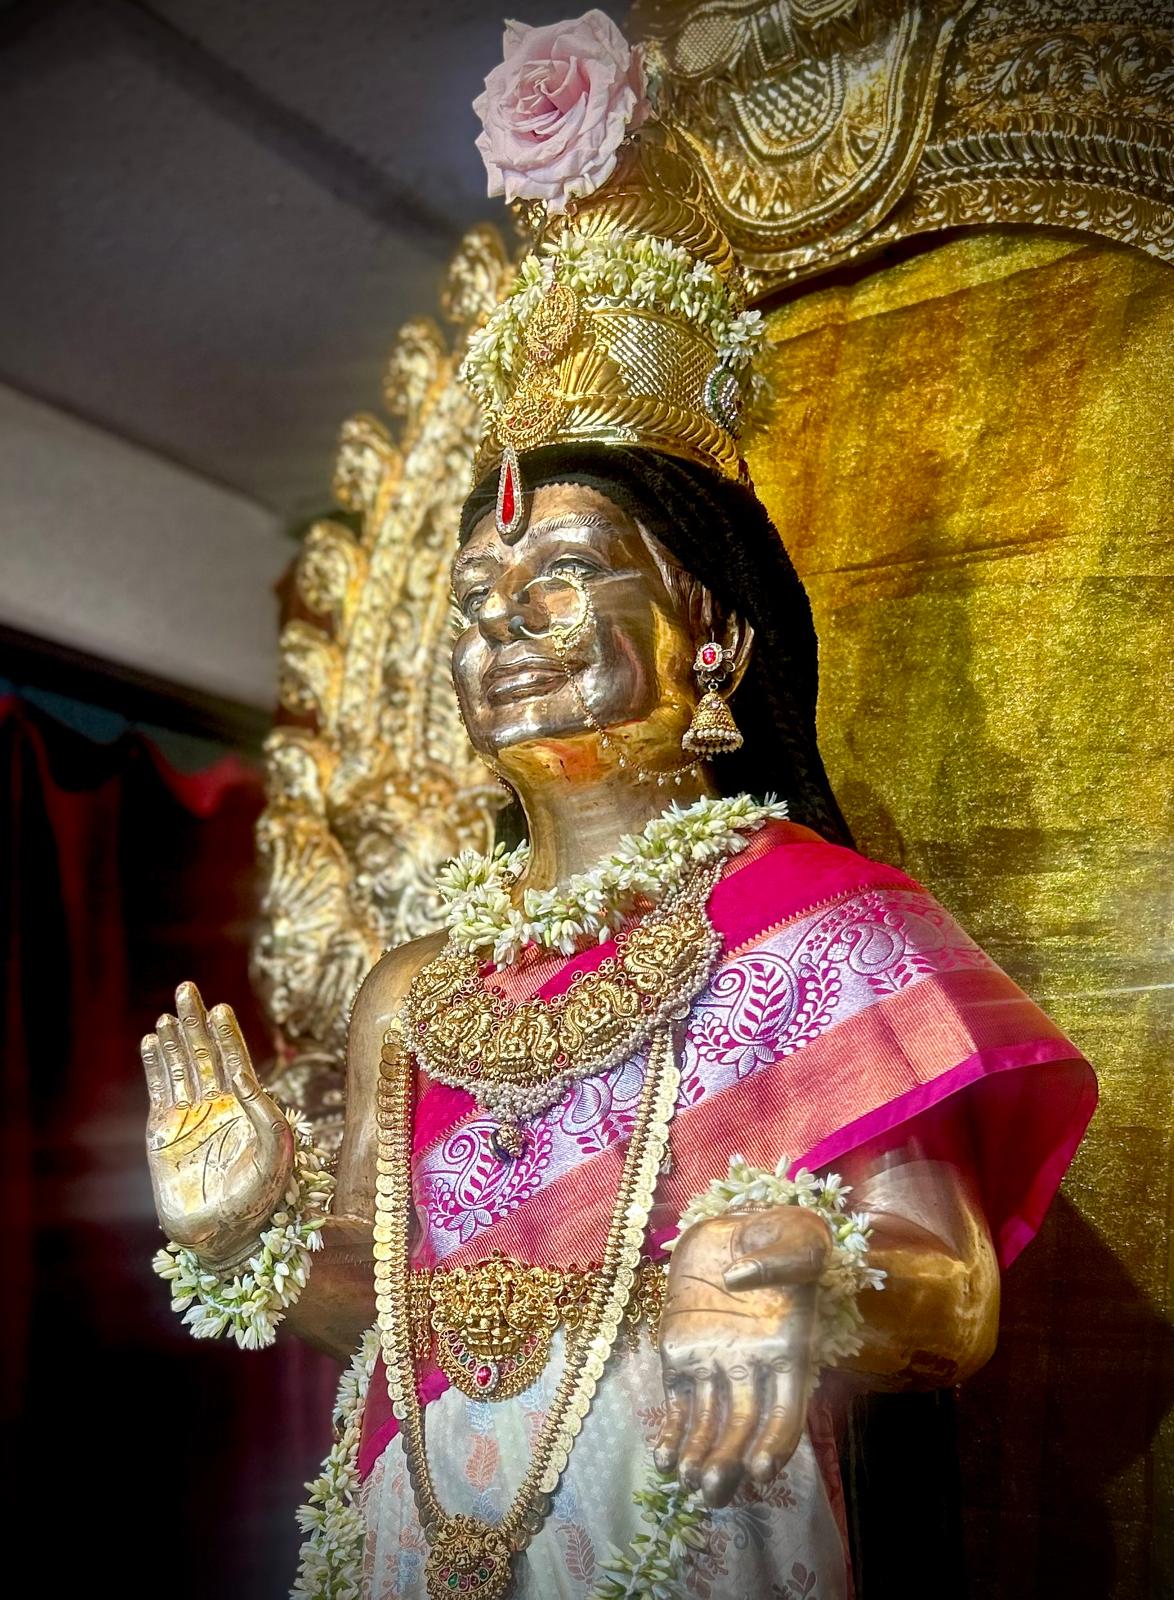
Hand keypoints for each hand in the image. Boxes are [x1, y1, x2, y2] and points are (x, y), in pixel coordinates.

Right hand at [141, 982, 293, 1265]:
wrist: (225, 1235)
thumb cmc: (261, 1197)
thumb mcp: (277, 1150)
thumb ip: (265, 1111)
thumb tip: (244, 1075)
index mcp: (249, 1106)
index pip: (235, 1059)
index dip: (226, 1033)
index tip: (220, 1007)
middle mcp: (218, 1106)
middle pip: (205, 1053)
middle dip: (196, 1022)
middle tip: (186, 988)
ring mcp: (190, 1117)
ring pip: (181, 1067)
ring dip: (175, 1039)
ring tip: (169, 1013)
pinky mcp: (164, 1132)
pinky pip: (159, 1089)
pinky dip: (156, 1065)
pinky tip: (153, 1042)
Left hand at [654, 1205, 831, 1505]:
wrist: (739, 1225)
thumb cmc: (780, 1232)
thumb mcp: (794, 1238)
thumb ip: (774, 1260)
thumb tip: (737, 1278)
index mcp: (788, 1350)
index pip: (787, 1411)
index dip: (777, 1442)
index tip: (761, 1468)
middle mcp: (752, 1366)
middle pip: (744, 1428)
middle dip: (729, 1460)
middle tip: (711, 1486)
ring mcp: (715, 1362)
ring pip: (710, 1424)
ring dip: (700, 1456)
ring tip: (687, 1481)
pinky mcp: (681, 1352)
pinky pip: (678, 1402)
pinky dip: (672, 1432)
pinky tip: (666, 1460)